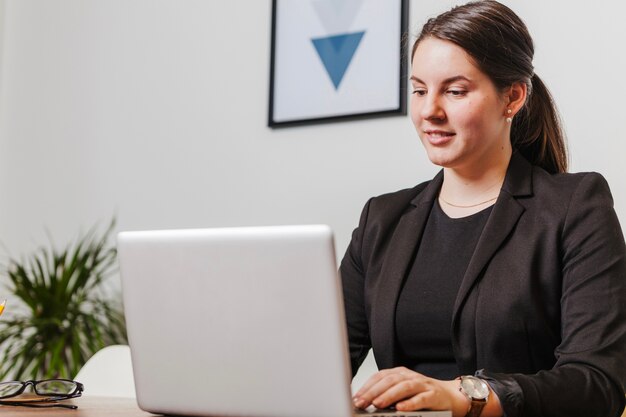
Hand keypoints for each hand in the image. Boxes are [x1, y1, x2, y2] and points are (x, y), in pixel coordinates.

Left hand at [352, 367, 468, 416]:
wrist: (450, 396)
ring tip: (377, 404)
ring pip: (403, 387)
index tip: (356, 398)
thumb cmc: (423, 394)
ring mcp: (422, 384)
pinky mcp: (433, 395)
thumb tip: (365, 401)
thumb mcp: (402, 391)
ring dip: (388, 395)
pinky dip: (410, 403)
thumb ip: (386, 393)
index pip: (379, 377)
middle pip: (389, 381)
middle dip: (373, 392)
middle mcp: (410, 376)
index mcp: (400, 373)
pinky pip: (421, 398)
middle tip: (361, 402)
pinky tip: (400, 408)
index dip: (366, 387)